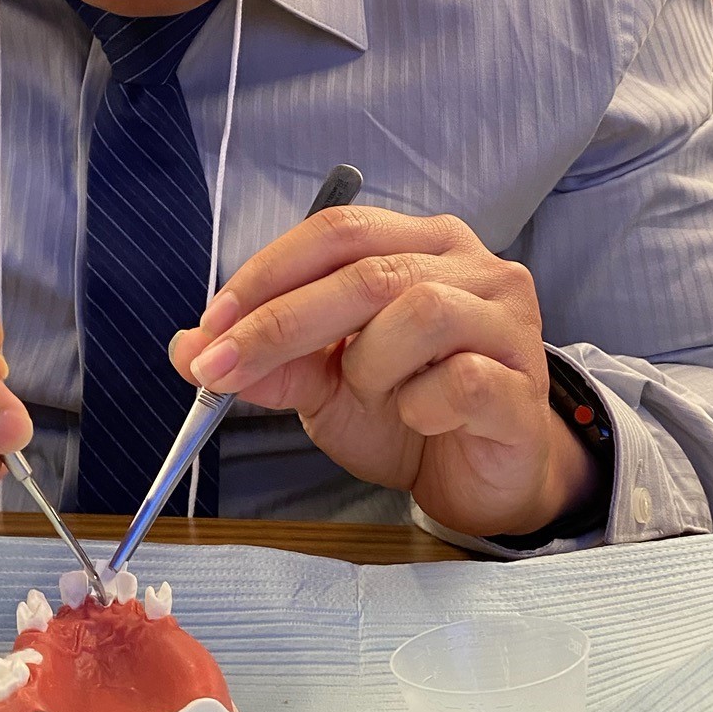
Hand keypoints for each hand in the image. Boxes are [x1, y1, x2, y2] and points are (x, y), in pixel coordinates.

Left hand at [170, 207, 598, 537]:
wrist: (481, 480)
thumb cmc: (406, 410)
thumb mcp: (323, 384)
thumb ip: (267, 362)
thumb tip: (188, 349)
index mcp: (421, 243)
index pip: (337, 231)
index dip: (268, 273)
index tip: (211, 325)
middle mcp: (473, 267)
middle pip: (368, 270)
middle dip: (281, 322)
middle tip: (222, 369)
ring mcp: (508, 322)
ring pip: (421, 312)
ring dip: (370, 363)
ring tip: (370, 393)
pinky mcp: (524, 385)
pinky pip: (461, 379)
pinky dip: (418, 404)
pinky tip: (416, 418)